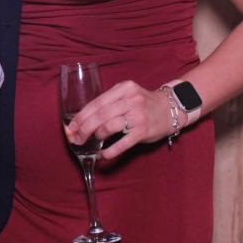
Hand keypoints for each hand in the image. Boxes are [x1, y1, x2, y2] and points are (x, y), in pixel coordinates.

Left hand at [66, 80, 187, 160]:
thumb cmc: (143, 103)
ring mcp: (138, 116)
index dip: (81, 115)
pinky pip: (123, 142)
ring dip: (97, 135)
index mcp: (123, 88)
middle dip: (84, 127)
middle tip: (75, 137)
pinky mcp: (143, 131)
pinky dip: (111, 150)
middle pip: (100, 114)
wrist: (171, 109)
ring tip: (93, 140)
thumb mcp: (127, 94)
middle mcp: (131, 100)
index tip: (71, 126)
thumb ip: (109, 102)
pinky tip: (103, 154)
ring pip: (109, 125)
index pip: (97, 102)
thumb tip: (84, 117)